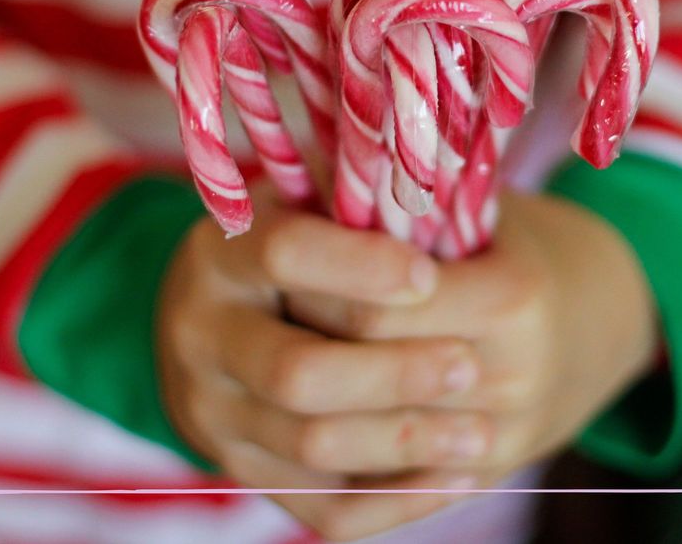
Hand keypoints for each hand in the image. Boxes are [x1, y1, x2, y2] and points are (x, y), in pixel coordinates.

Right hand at [156, 188, 497, 540]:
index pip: (283, 254)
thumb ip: (357, 195)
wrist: (222, 320)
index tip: (428, 274)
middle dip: (393, 374)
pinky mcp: (242, 473)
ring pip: (314, 446)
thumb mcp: (315, 202)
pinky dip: (397, 499)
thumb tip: (422, 172)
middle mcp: (198, 333)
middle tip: (468, 365)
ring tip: (483, 432)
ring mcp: (212, 413)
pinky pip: (322, 509)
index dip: (359, 266)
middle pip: (298, 373)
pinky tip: (458, 476)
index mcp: (218, 252)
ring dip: (406, 442)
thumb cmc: (307, 243)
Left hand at [287, 190, 660, 488]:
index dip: (310, 288)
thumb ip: (400, 202)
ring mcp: (494, 445)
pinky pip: (367, 510)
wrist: (602, 317)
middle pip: (355, 379)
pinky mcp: (473, 485)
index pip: (370, 312)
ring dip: (287, 407)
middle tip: (266, 312)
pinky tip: (285, 429)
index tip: (279, 259)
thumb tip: (301, 184)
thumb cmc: (517, 243)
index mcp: (512, 299)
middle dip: (293, 344)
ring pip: (348, 451)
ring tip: (263, 363)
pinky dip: (314, 477)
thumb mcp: (473, 205)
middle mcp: (509, 379)